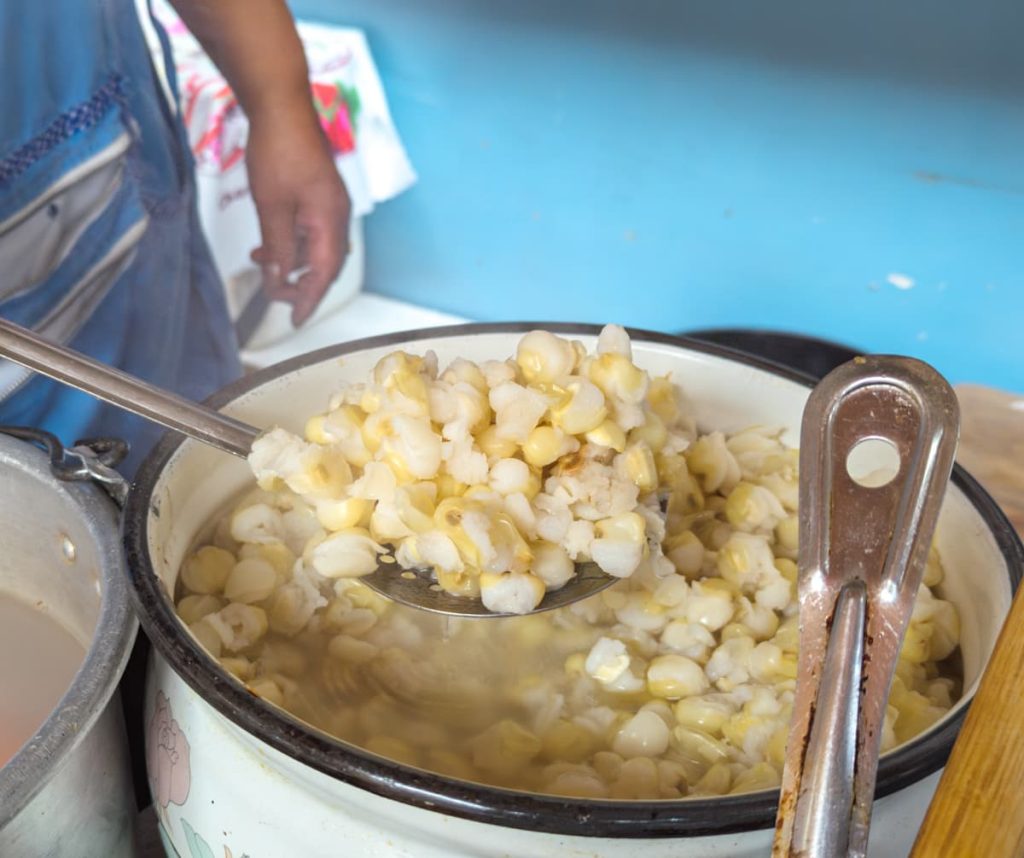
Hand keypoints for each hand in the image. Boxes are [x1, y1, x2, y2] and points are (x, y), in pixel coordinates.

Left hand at [246, 111, 350, 326]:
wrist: (280, 105)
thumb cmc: (279, 150)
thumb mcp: (271, 207)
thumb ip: (277, 247)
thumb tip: (278, 278)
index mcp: (331, 221)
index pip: (325, 274)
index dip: (309, 300)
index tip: (296, 321)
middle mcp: (337, 216)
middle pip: (324, 265)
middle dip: (300, 284)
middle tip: (274, 295)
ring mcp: (330, 205)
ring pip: (315, 248)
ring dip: (291, 262)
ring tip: (263, 264)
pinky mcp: (319, 195)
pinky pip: (310, 231)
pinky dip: (291, 243)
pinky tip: (268, 242)